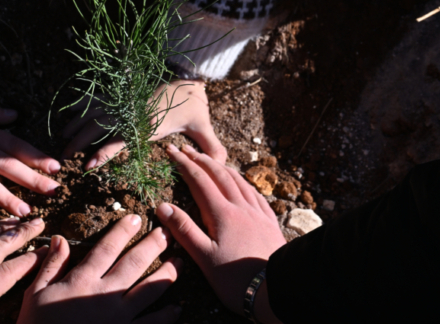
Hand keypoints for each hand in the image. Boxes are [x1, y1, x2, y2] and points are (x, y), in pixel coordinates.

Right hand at [17, 214, 181, 323]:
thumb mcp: (35, 293)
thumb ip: (51, 265)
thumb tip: (60, 238)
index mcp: (82, 281)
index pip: (107, 249)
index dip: (122, 231)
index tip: (135, 218)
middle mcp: (104, 296)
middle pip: (134, 264)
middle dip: (152, 245)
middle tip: (166, 232)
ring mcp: (119, 318)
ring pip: (149, 290)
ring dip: (166, 274)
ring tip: (179, 261)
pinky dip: (166, 316)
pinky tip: (177, 308)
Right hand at [62, 79, 226, 169]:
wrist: (187, 73)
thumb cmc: (193, 103)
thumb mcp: (203, 125)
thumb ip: (211, 148)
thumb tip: (220, 166)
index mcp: (146, 123)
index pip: (118, 139)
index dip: (102, 152)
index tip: (87, 164)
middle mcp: (129, 112)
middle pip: (97, 126)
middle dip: (78, 140)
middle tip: (63, 155)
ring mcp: (123, 101)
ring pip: (92, 112)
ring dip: (76, 125)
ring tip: (62, 138)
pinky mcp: (121, 94)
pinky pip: (96, 100)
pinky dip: (81, 107)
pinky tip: (69, 115)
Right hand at [157, 144, 285, 322]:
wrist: (277, 290)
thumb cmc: (236, 279)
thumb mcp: (204, 258)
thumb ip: (184, 230)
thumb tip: (163, 206)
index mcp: (222, 214)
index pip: (199, 181)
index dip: (184, 164)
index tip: (171, 151)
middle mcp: (241, 207)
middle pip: (219, 175)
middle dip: (201, 160)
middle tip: (187, 149)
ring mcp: (258, 213)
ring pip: (238, 181)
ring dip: (221, 167)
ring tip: (210, 160)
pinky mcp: (270, 222)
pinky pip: (255, 193)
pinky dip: (242, 182)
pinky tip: (241, 183)